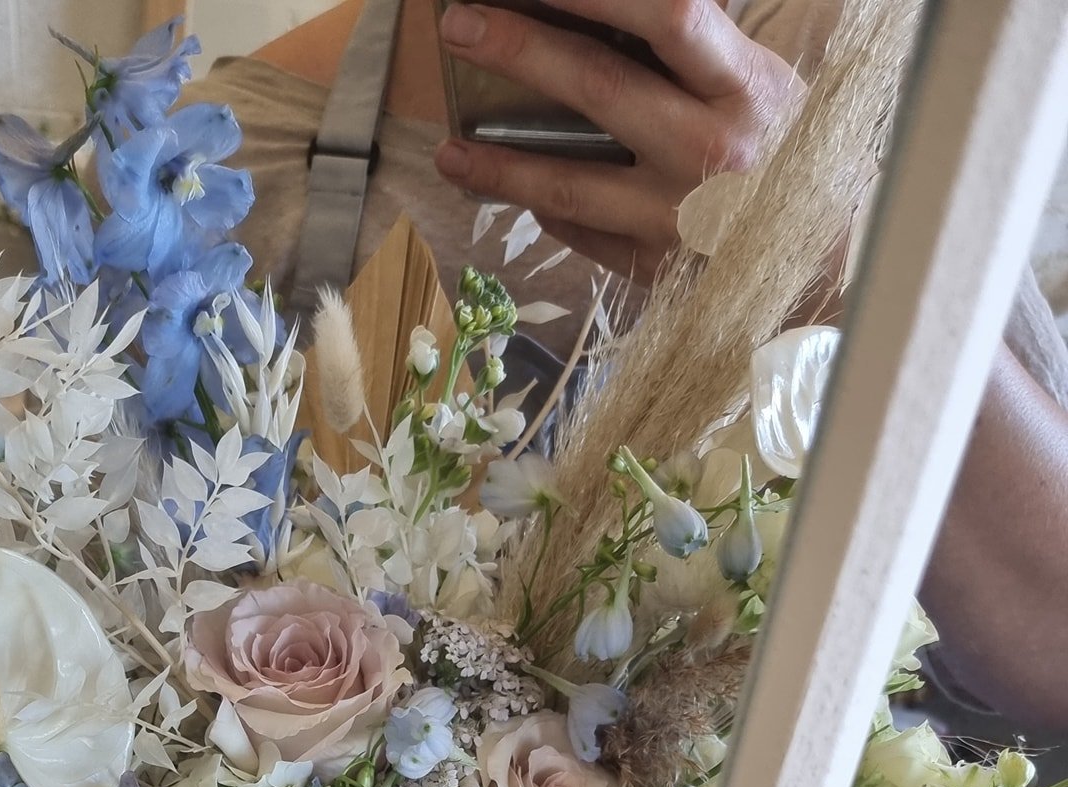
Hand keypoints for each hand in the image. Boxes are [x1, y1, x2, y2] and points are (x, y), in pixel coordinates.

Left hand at [434, 0, 802, 282]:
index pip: (666, 13)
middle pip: (599, 87)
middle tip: (459, 23)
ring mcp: (676, 215)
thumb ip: (690, 55)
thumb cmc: (785, 152)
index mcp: (739, 84)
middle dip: (520, 51)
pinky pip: (582, 234)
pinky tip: (502, 192)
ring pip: (567, 184)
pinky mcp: (656, 268)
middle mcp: (707, 148)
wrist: (832, 259)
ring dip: (497, 165)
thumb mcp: (756, 83)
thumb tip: (598, 23)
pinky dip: (541, 212)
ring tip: (447, 148)